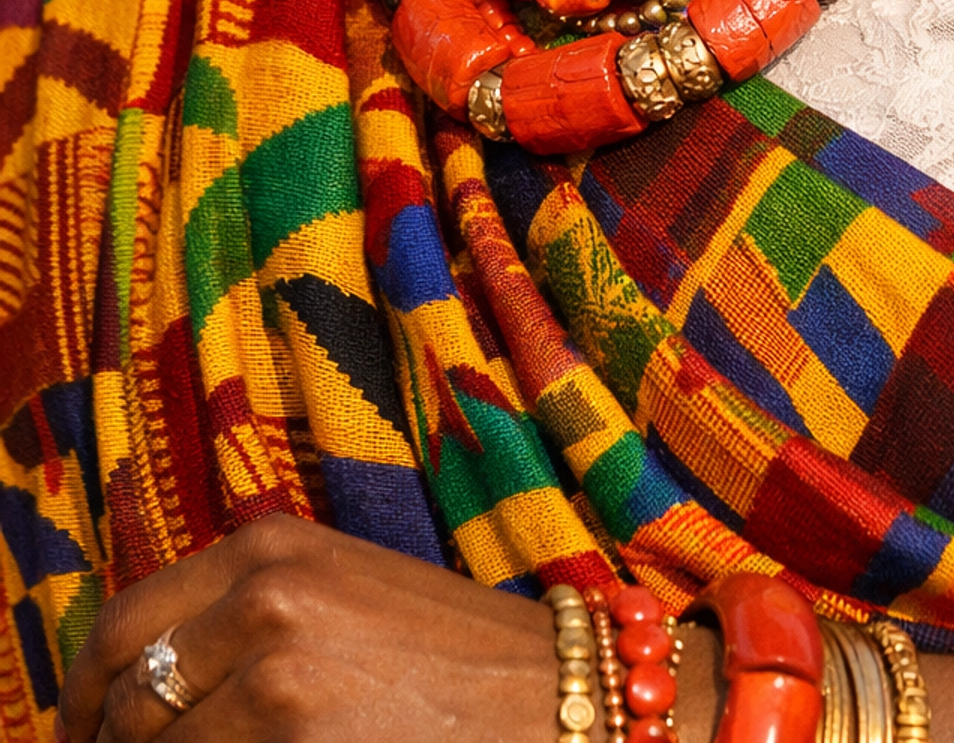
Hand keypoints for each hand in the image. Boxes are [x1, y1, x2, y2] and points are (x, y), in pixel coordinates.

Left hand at [57, 514, 559, 741]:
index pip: (123, 625)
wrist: (552, 695)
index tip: (85, 735)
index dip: (86, 695)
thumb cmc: (453, 660)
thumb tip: (149, 687)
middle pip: (121, 692)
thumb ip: (249, 615)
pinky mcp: (288, 733)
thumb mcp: (342, 597)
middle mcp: (260, 592)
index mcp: (270, 545)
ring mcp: (271, 668)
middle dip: (105, 741)